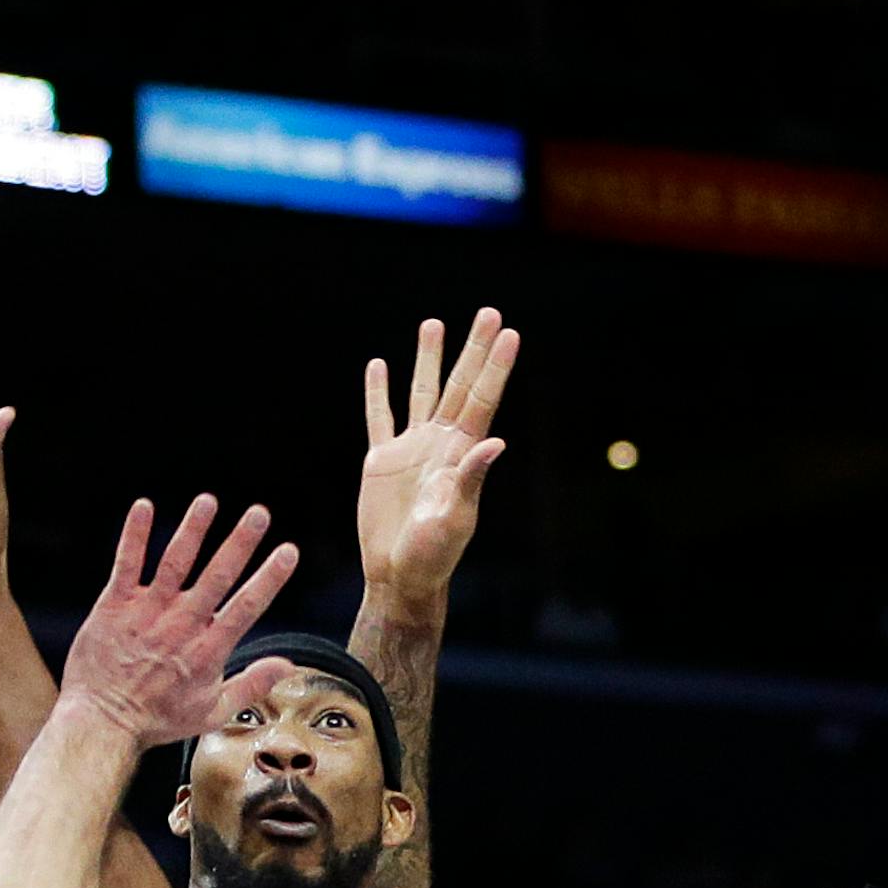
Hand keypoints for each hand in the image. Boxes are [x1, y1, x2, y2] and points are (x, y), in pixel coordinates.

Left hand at [61, 496, 297, 748]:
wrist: (101, 722)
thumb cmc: (157, 719)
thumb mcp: (212, 713)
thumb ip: (251, 685)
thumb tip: (288, 666)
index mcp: (207, 650)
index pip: (246, 606)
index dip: (269, 577)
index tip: (288, 552)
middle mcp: (180, 625)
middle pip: (217, 575)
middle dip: (240, 541)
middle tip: (259, 513)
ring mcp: (147, 612)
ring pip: (174, 562)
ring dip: (193, 529)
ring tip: (208, 502)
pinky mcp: (114, 605)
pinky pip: (127, 563)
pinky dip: (135, 535)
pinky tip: (144, 506)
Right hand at [359, 308, 517, 618]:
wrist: (399, 576)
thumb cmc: (433, 555)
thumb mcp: (455, 519)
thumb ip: (470, 479)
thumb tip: (495, 442)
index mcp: (461, 454)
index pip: (482, 399)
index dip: (495, 367)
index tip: (509, 333)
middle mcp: (440, 444)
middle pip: (460, 386)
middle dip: (473, 350)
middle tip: (488, 312)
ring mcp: (411, 449)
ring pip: (422, 392)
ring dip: (429, 359)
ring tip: (434, 324)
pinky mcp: (382, 462)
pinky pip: (380, 418)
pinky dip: (378, 392)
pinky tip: (379, 366)